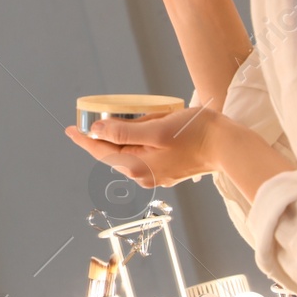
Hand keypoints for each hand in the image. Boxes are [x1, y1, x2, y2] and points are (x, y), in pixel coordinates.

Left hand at [64, 108, 223, 187]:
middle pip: (113, 154)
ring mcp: (156, 175)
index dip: (84, 139)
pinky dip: (136, 142)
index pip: (101, 152)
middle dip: (102, 138)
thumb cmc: (195, 134)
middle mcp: (144, 175)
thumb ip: (123, 132)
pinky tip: (140, 130)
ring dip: (121, 139)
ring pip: (128, 154)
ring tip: (117, 122)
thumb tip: (95, 131)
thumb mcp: (155, 129)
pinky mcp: (168, 169)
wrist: (228, 147)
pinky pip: (143, 154)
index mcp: (138, 167)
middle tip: (90, 121)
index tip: (69, 129)